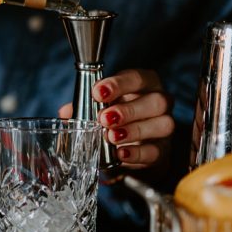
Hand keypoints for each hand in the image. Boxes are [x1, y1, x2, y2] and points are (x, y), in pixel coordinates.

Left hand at [57, 69, 173, 169]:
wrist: (130, 147)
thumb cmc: (116, 117)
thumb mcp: (100, 107)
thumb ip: (84, 107)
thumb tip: (66, 112)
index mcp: (144, 84)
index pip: (137, 78)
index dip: (119, 84)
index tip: (97, 93)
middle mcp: (160, 102)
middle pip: (156, 100)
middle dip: (128, 110)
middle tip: (104, 118)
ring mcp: (164, 126)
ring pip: (162, 124)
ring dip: (134, 131)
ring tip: (111, 137)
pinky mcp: (163, 150)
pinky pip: (156, 151)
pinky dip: (138, 153)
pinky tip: (121, 154)